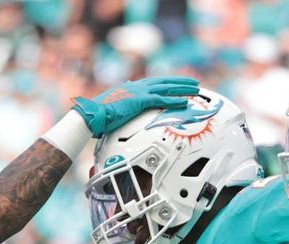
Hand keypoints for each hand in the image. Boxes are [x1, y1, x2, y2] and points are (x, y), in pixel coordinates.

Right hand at [73, 76, 199, 136]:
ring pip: (166, 88)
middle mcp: (137, 87)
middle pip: (164, 82)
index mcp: (132, 88)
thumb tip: (127, 96)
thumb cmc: (100, 115)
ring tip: (196, 90)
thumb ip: (124, 101)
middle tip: (194, 83)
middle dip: (180, 82)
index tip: (179, 84)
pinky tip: (185, 102)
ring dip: (182, 89)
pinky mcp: (139, 100)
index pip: (155, 83)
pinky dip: (174, 100)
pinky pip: (161, 100)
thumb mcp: (115, 106)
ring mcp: (138, 92)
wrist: (91, 115)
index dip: (168, 83)